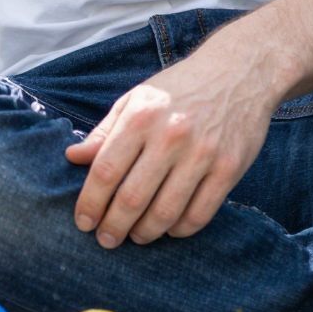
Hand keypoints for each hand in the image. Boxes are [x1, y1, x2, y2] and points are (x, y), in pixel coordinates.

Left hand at [64, 44, 279, 247]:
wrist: (239, 72)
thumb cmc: (181, 87)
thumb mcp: (137, 98)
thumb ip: (105, 130)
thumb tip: (73, 157)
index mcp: (141, 116)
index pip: (106, 171)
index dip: (90, 203)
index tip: (84, 222)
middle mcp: (171, 135)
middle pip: (132, 198)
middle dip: (113, 227)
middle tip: (106, 240)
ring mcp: (203, 154)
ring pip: (166, 213)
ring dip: (145, 233)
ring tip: (136, 236)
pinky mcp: (229, 168)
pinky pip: (200, 214)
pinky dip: (180, 230)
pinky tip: (169, 228)